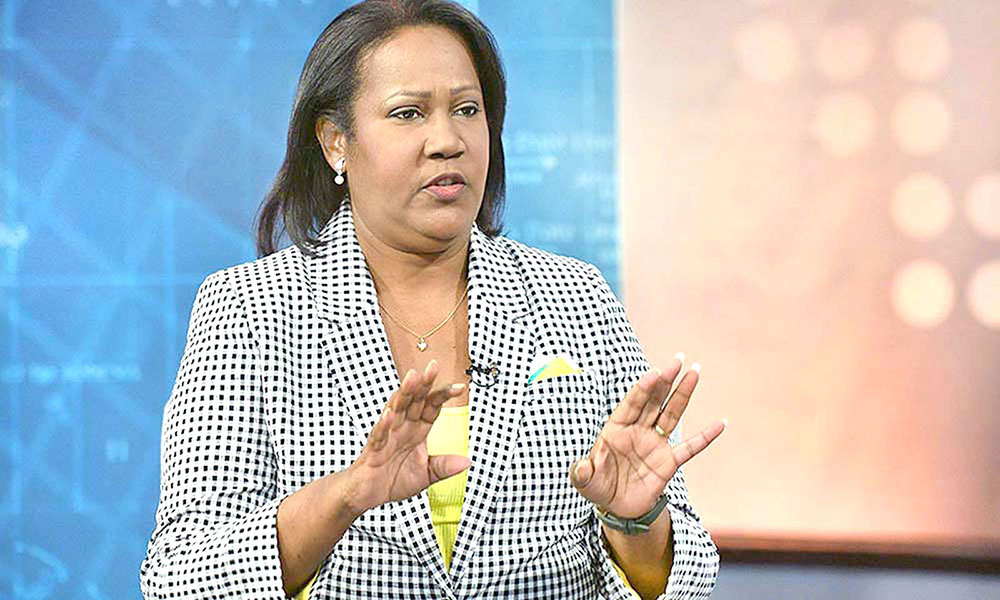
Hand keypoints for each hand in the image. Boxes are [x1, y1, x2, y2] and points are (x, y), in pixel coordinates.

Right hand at [343, 360, 468, 514]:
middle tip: (433, 366)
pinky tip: (389, 414)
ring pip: (396, 410)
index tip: (460, 387)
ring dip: (404, 394)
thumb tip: (466, 462)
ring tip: (412, 378)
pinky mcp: (373, 450)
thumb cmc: (392, 480)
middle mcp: (402, 428)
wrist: (366, 495)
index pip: (431, 408)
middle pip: (414, 401)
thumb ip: (443, 467)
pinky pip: (379, 435)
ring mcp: (387, 436)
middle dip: (424, 384)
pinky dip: (384, 425)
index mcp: (416, 431)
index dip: (443, 396)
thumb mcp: (425, 476)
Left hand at [569, 356, 725, 518]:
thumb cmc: (597, 486)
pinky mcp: (669, 462)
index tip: (654, 373)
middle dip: (665, 380)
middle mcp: (638, 430)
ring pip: (671, 414)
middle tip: (678, 360)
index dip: (643, 389)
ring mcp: (655, 444)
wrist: (616, 507)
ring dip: (683, 394)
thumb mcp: (585, 480)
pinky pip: (690, 448)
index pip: (632, 403)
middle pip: (654, 401)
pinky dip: (705, 437)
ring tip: (695, 373)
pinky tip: (720, 424)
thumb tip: (579, 468)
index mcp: (616, 428)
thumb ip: (582, 472)